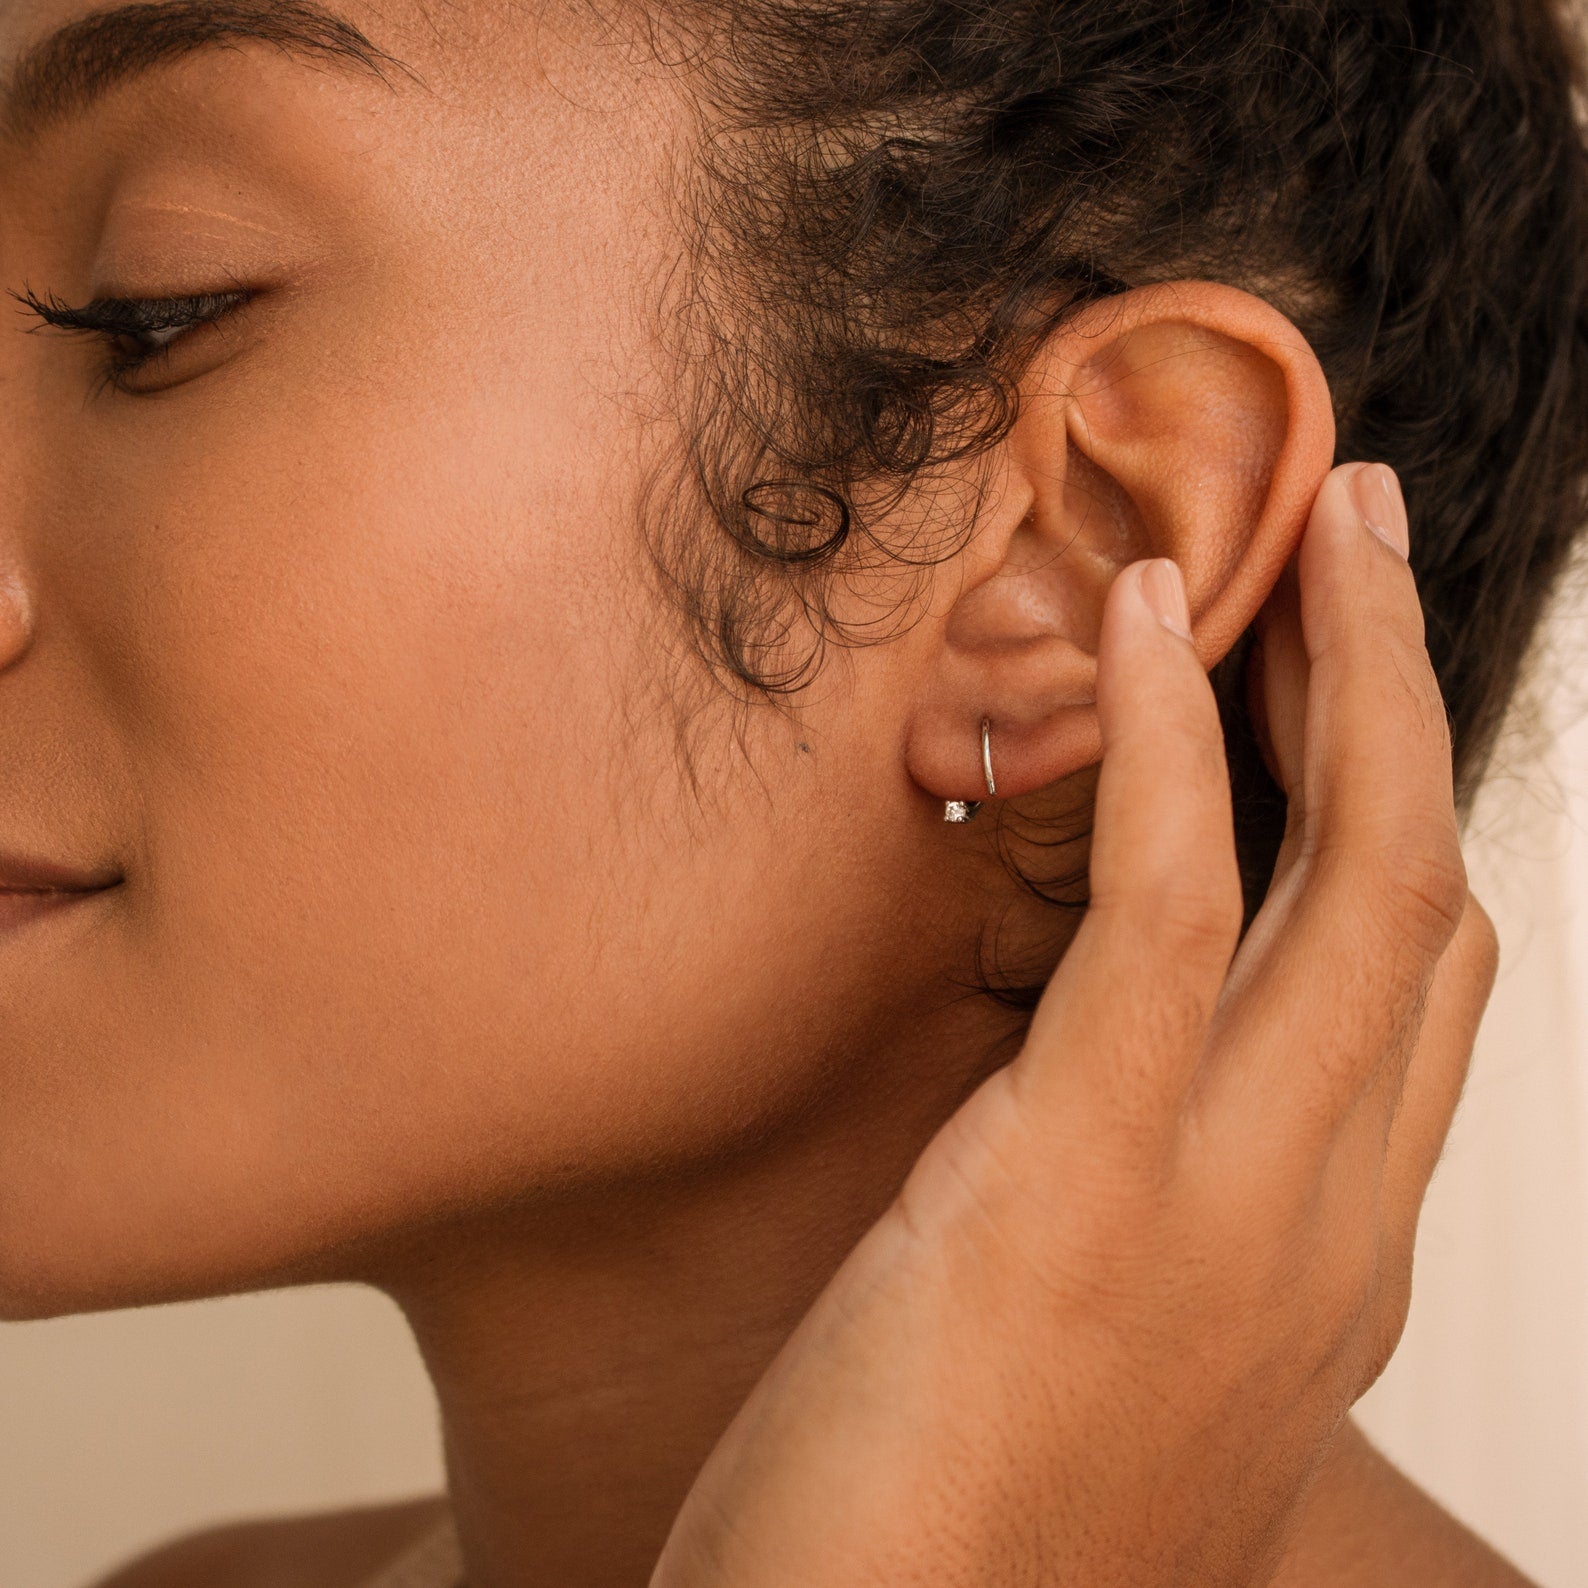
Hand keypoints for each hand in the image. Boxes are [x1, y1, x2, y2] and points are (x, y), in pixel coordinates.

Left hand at [650, 463, 1499, 1587]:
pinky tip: (1152, 618)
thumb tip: (1117, 1097)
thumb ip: (1157, 1230)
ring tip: (1319, 527)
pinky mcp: (1089, 1177)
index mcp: (1327, 1265)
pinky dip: (1182, 745)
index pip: (1420, 994)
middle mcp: (1329, 1222)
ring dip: (1346, 672)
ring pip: (1356, 873)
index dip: (1398, 813)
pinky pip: (1179, 910)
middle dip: (1412, 704)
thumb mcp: (1110, 1368)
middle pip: (1425, 896)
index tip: (1343, 686)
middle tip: (1371, 547)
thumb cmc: (957, 1530)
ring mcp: (1236, 1201)